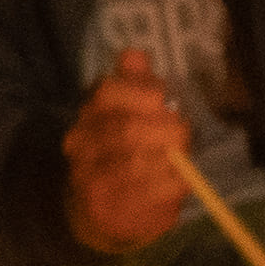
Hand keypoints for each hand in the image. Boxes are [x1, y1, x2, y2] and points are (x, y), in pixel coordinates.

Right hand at [62, 51, 194, 257]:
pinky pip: (146, 192)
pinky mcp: (104, 207)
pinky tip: (177, 181)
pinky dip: (171, 185)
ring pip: (134, 164)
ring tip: (181, 159)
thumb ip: (136, 84)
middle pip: (125, 129)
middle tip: (183, 135)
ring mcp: (88, 176)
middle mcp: (81, 141)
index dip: (144, 93)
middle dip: (165, 131)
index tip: (165, 101)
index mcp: (90, 111)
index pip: (108, 91)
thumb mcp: (132, 113)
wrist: (105, 210)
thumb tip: (134, 55)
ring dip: (169, 160)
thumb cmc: (127, 152)